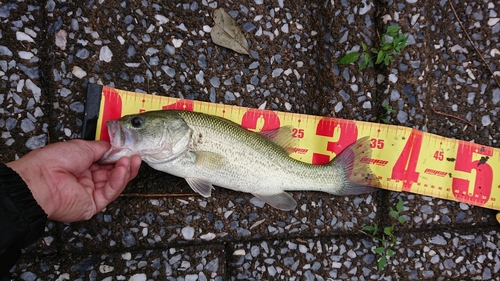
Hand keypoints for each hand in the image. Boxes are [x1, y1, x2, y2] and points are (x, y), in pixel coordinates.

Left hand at [6, 139, 140, 221]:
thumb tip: (115, 146)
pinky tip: (122, 169)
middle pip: (113, 173)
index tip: (129, 149)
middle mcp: (86, 179)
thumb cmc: (54, 161)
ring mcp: (90, 193)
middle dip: (125, 164)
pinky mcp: (92, 205)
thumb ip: (102, 148)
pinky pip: (110, 192)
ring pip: (114, 183)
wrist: (41, 180)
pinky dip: (119, 181)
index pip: (106, 161)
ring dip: (125, 171)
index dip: (118, 156)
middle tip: (135, 155)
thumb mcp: (82, 147)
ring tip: (131, 160)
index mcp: (81, 164)